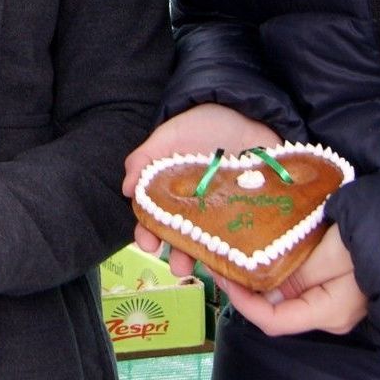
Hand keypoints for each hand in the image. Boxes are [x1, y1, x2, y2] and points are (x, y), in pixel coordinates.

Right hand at [122, 104, 280, 268]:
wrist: (248, 112)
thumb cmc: (204, 123)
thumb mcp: (171, 134)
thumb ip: (146, 157)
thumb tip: (127, 188)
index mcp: (174, 191)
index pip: (156, 217)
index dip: (148, 232)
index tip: (146, 244)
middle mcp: (198, 206)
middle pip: (184, 235)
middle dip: (177, 254)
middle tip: (177, 267)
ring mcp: (225, 211)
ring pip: (213, 241)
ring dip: (206, 258)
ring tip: (204, 268)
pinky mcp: (253, 212)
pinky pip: (245, 235)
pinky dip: (240, 249)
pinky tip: (236, 258)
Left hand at [215, 226, 366, 336]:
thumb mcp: (334, 252)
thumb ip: (298, 270)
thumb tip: (264, 284)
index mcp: (328, 312)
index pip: (272, 322)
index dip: (242, 302)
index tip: (222, 273)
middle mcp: (330, 313)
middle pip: (276, 308)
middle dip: (246, 286)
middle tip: (221, 255)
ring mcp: (337, 300)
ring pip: (287, 294)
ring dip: (262, 276)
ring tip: (238, 250)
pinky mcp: (340, 283)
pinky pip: (303, 282)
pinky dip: (281, 268)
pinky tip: (269, 249)